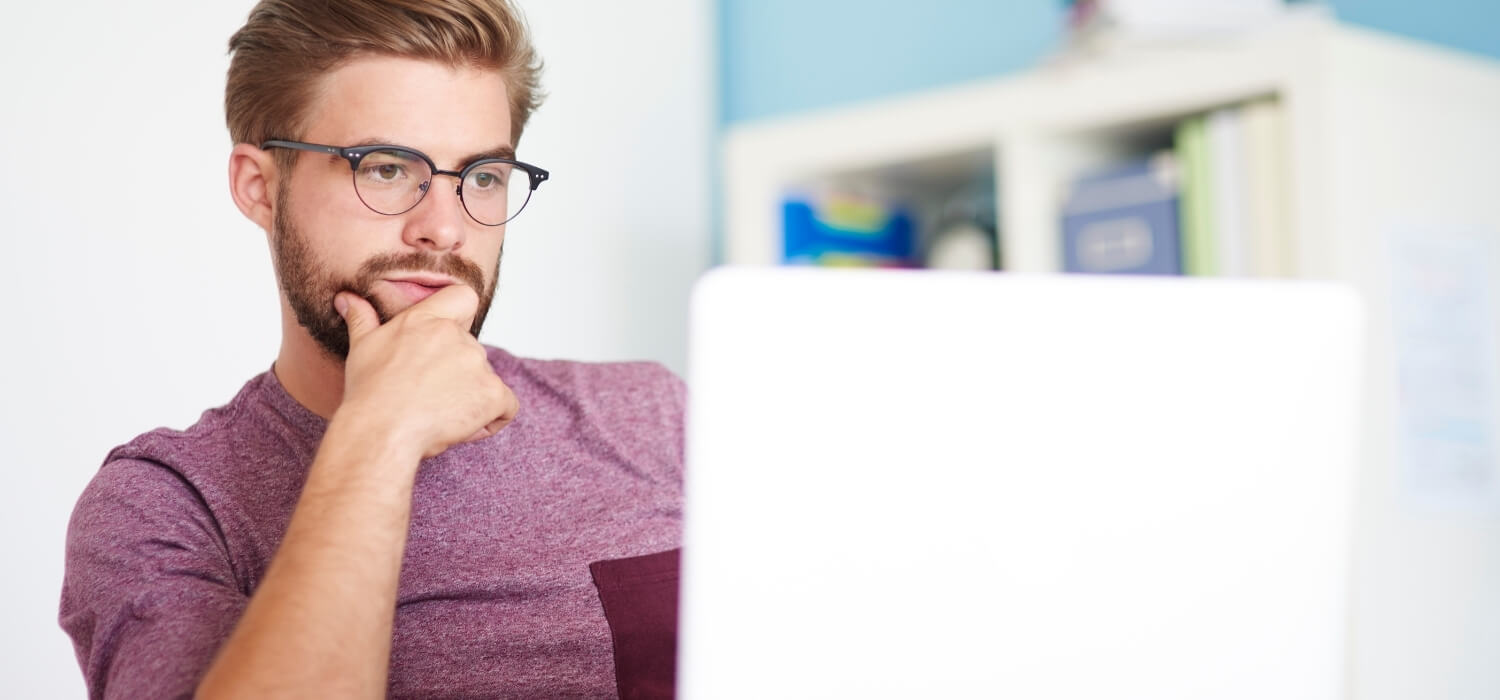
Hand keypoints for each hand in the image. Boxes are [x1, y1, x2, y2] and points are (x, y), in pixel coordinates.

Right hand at [333, 285, 517, 459]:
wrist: (380, 429)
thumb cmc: (369, 392)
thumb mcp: (362, 348)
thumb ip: (362, 318)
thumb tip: (346, 298)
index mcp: (426, 319)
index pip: (463, 298)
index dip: (463, 319)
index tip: (446, 345)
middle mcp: (456, 336)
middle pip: (471, 353)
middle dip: (456, 376)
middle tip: (426, 398)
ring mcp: (477, 363)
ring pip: (486, 382)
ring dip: (469, 400)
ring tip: (436, 416)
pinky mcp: (492, 393)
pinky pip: (506, 406)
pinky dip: (491, 419)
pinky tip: (463, 428)